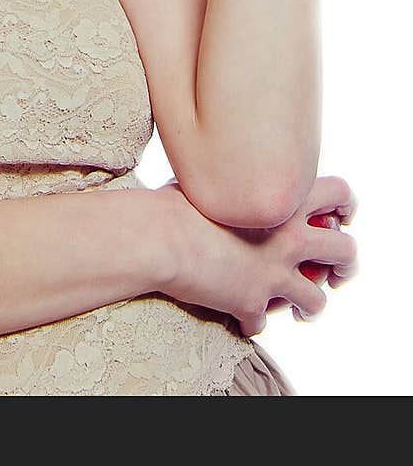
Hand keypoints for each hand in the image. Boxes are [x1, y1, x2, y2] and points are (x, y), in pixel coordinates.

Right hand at [156, 174, 358, 338]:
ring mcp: (273, 274)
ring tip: (299, 309)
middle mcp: (288, 238)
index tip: (333, 217)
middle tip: (332, 270)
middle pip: (345, 251)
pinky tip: (239, 314)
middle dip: (344, 263)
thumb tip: (229, 188)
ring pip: (318, 300)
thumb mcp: (217, 181)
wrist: (158, 237)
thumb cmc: (177, 201)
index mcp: (283, 199)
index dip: (343, 205)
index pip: (340, 192)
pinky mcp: (251, 302)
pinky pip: (261, 322)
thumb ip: (239, 188)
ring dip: (310, 305)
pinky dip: (252, 320)